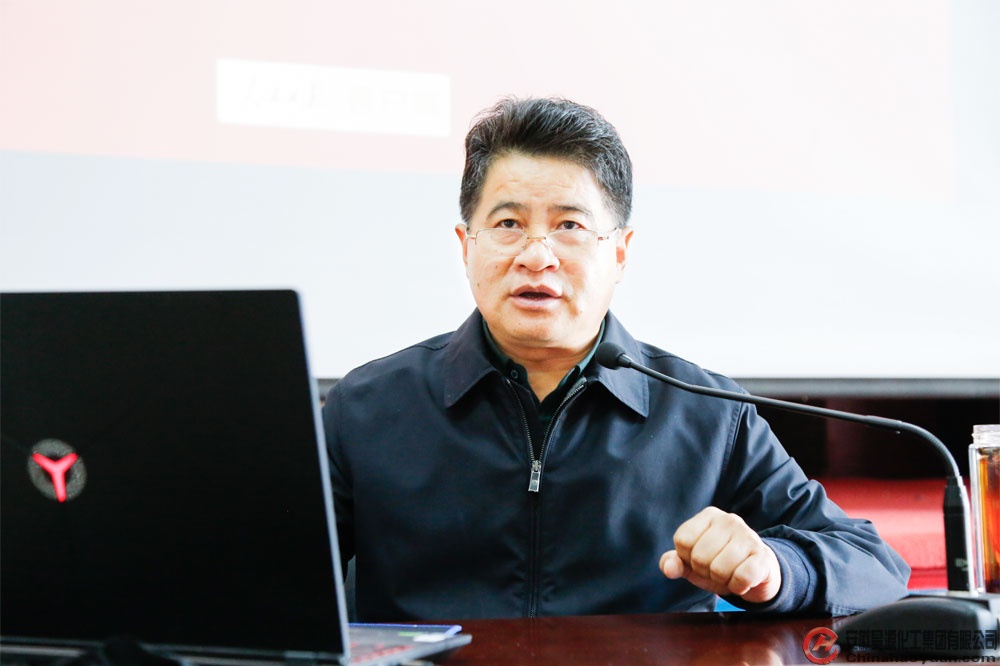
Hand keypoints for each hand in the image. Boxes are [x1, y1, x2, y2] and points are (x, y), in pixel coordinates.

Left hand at [659, 506, 780, 603]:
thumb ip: (674, 563)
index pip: (682, 541)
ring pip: (719, 570)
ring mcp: (749, 535)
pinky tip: (744, 580)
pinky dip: (739, 586)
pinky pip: (741, 578)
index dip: (688, 558)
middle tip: (718, 569)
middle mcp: (729, 520)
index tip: (701, 559)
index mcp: (708, 516)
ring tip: (731, 573)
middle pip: (699, 557)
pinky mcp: (763, 555)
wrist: (757, 574)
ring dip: (723, 580)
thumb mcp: (692, 563)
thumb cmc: (719, 564)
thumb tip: (669, 569)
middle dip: (706, 571)